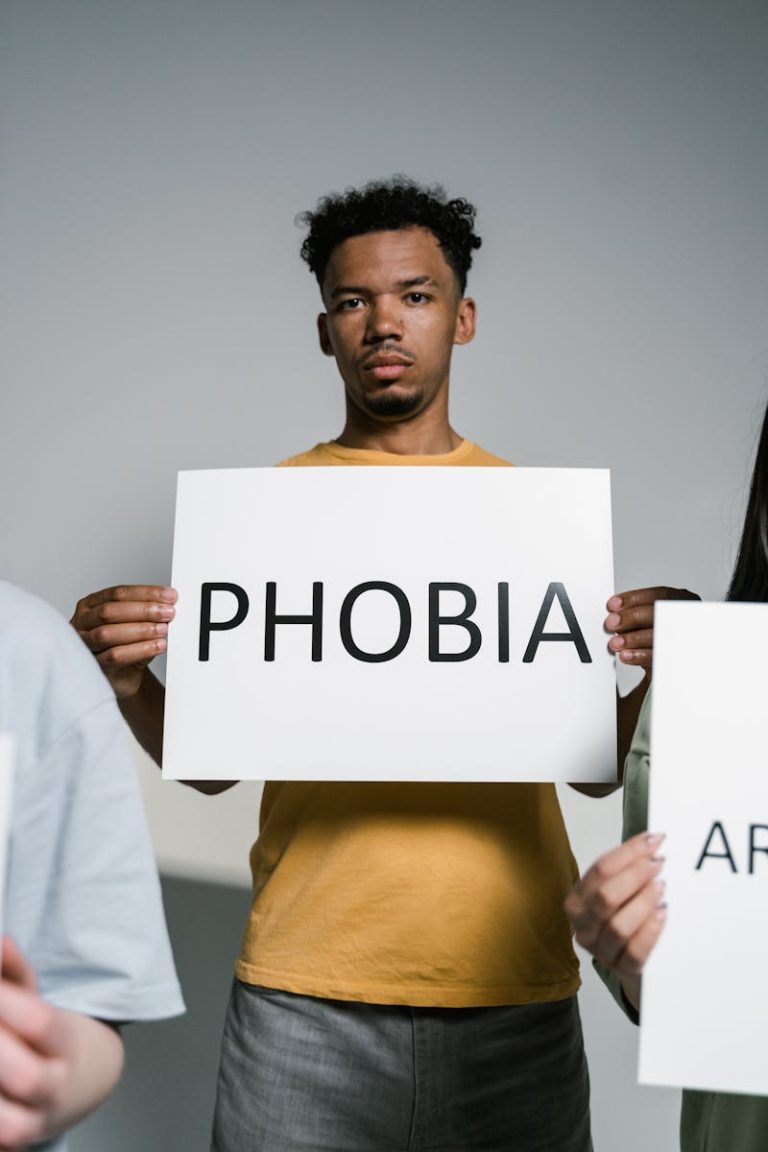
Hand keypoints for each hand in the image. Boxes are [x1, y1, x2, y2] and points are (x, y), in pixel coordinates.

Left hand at [0, 938, 121, 1148]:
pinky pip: (0, 1138)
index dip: (8, 1003)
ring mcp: (34, 1124)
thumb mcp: (40, 1000)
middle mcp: (56, 1090)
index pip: (40, 1024)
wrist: (80, 1086)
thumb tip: (0, 943)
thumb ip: (16, 972)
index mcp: (69, 1045)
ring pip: (10, 1124)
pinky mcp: (14, 1144)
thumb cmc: (53, 1037)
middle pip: (27, 1077)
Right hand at [71, 585, 176, 698]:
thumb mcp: (135, 623)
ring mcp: (84, 643)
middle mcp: (83, 621)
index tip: (169, 596)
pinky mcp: (92, 664)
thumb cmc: (127, 645)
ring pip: (107, 633)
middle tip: (168, 612)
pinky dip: (139, 650)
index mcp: (92, 604)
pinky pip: (114, 656)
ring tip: (163, 630)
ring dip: (140, 630)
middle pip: (110, 611)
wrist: (123, 675)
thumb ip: (147, 612)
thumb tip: (168, 604)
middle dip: (143, 611)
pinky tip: (156, 646)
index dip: (146, 593)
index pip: (118, 593)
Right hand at [564, 833, 666, 1009]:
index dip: (628, 852)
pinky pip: (635, 952)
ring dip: (643, 902)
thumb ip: (626, 869)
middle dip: (635, 875)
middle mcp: (582, 925)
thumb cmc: (622, 915)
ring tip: (661, 887)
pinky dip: (650, 930)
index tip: (653, 841)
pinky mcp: (621, 969)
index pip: (600, 870)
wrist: (630, 961)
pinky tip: (663, 913)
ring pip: (619, 926)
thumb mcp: (616, 891)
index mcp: (577, 899)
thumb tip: (652, 841)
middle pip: (606, 896)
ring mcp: (600, 950)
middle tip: (659, 864)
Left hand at [605, 586, 698, 673]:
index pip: (660, 595)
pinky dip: (639, 655)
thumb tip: (614, 614)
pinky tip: (625, 655)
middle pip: (660, 614)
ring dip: (633, 639)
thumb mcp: (650, 618)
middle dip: (632, 617)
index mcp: (680, 601)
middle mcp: (684, 618)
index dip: (635, 598)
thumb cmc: (656, 632)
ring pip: (658, 636)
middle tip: (611, 623)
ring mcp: (682, 638)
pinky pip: (657, 656)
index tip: (613, 604)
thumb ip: (637, 613)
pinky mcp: (675, 658)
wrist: (671, 660)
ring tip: (615, 643)